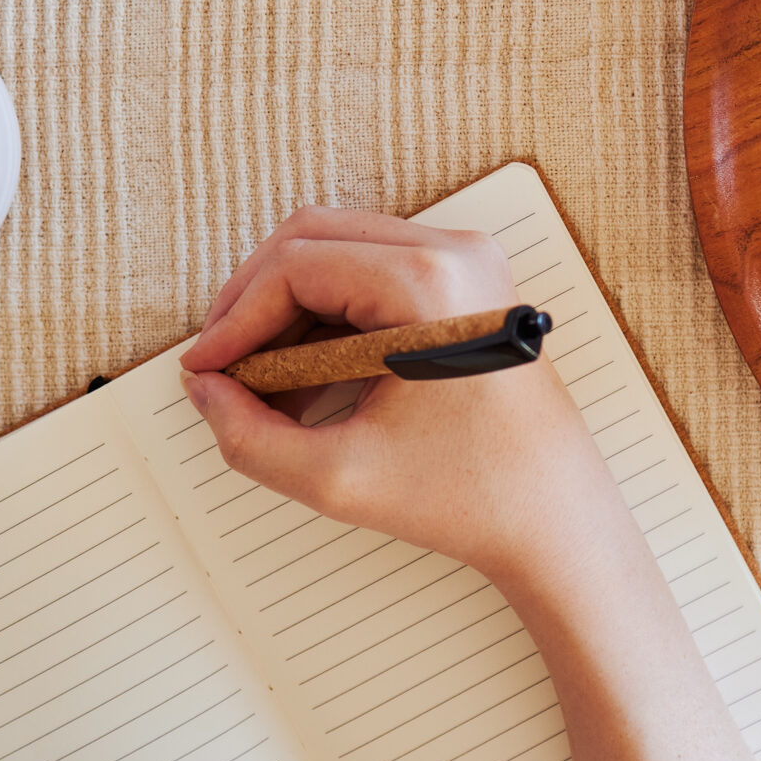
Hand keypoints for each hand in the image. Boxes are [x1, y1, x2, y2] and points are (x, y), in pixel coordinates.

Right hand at [179, 207, 627, 584]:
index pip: (295, 266)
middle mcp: (455, 253)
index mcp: (429, 284)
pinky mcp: (468, 286)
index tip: (204, 370)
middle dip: (254, 305)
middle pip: (313, 240)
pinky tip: (303, 382)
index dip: (235, 318)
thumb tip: (205, 390)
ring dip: (288, 312)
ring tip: (260, 386)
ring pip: (339, 254)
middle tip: (221, 369)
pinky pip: (373, 276)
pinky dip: (327, 319)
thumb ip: (248, 436)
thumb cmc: (473, 497)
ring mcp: (467, 263)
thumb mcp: (338, 477)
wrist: (555, 520)